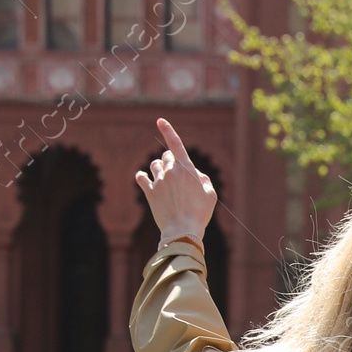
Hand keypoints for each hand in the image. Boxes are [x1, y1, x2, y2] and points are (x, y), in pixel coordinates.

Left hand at [137, 117, 216, 245]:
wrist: (183, 230)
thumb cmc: (200, 213)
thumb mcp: (211, 195)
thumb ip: (204, 180)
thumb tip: (195, 176)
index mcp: (186, 169)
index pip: (176, 143)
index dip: (168, 130)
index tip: (160, 120)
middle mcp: (171, 171)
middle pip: (166, 156)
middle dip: (170, 161)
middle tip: (176, 174)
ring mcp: (159, 181)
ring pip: (154, 165)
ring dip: (158, 168)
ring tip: (164, 179)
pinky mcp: (149, 192)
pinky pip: (141, 178)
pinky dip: (142, 176)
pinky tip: (143, 178)